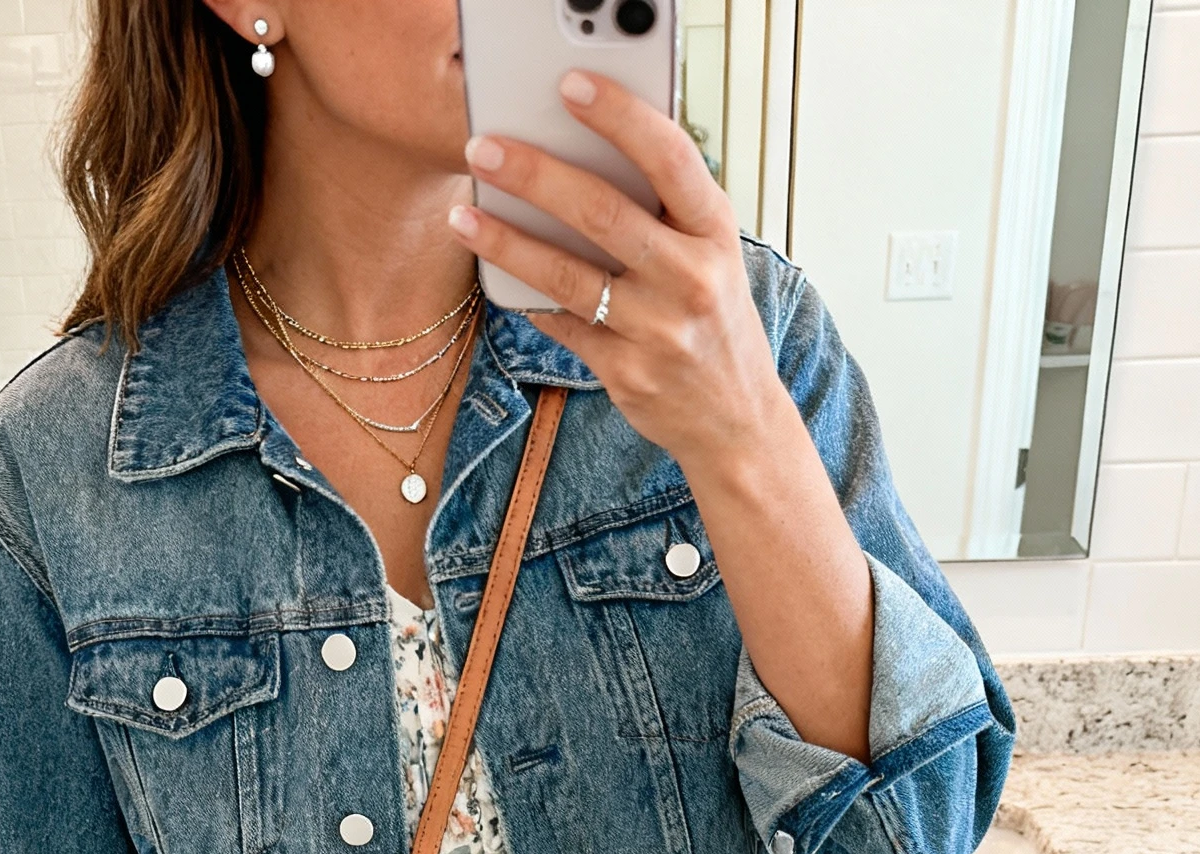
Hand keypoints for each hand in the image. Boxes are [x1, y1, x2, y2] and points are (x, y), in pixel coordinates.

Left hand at [452, 69, 874, 763]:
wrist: (736, 421)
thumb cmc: (714, 321)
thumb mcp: (713, 255)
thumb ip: (665, 209)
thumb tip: (584, 151)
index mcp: (716, 234)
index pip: (669, 157)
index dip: (619, 116)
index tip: (570, 86)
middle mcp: (691, 280)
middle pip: (601, 212)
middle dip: (534, 174)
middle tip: (483, 147)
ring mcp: (656, 331)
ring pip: (566, 275)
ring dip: (505, 241)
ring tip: (463, 214)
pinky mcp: (625, 372)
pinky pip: (560, 324)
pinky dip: (524, 297)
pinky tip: (494, 273)